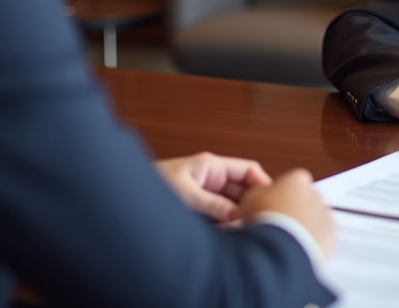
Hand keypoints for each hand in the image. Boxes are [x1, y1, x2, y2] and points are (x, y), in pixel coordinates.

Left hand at [156, 152, 271, 222]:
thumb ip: (213, 204)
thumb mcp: (186, 194)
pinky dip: (226, 224)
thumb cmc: (150, 184)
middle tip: (257, 222)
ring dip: (237, 217)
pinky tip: (226, 233)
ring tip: (240, 230)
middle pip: (243, 190)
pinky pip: (221, 215)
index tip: (272, 202)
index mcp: (211, 165)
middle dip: (251, 205)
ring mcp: (206, 193)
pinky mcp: (199, 207)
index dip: (263, 184)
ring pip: (233, 205)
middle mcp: (211, 178)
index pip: (248, 170)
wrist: (125, 195)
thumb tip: (238, 215)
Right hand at [241, 169, 334, 257]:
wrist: (280, 246)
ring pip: (315, 217)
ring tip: (286, 239)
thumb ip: (261, 192)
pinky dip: (312, 240)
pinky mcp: (331, 235)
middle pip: (306, 198)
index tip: (272, 204)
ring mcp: (324, 214)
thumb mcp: (251, 198)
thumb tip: (262, 197)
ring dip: (305, 225)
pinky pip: (322, 236)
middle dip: (296, 208)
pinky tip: (297, 247)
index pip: (293, 180)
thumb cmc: (266, 220)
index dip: (282, 192)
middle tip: (279, 223)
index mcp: (296, 179)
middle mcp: (314, 193)